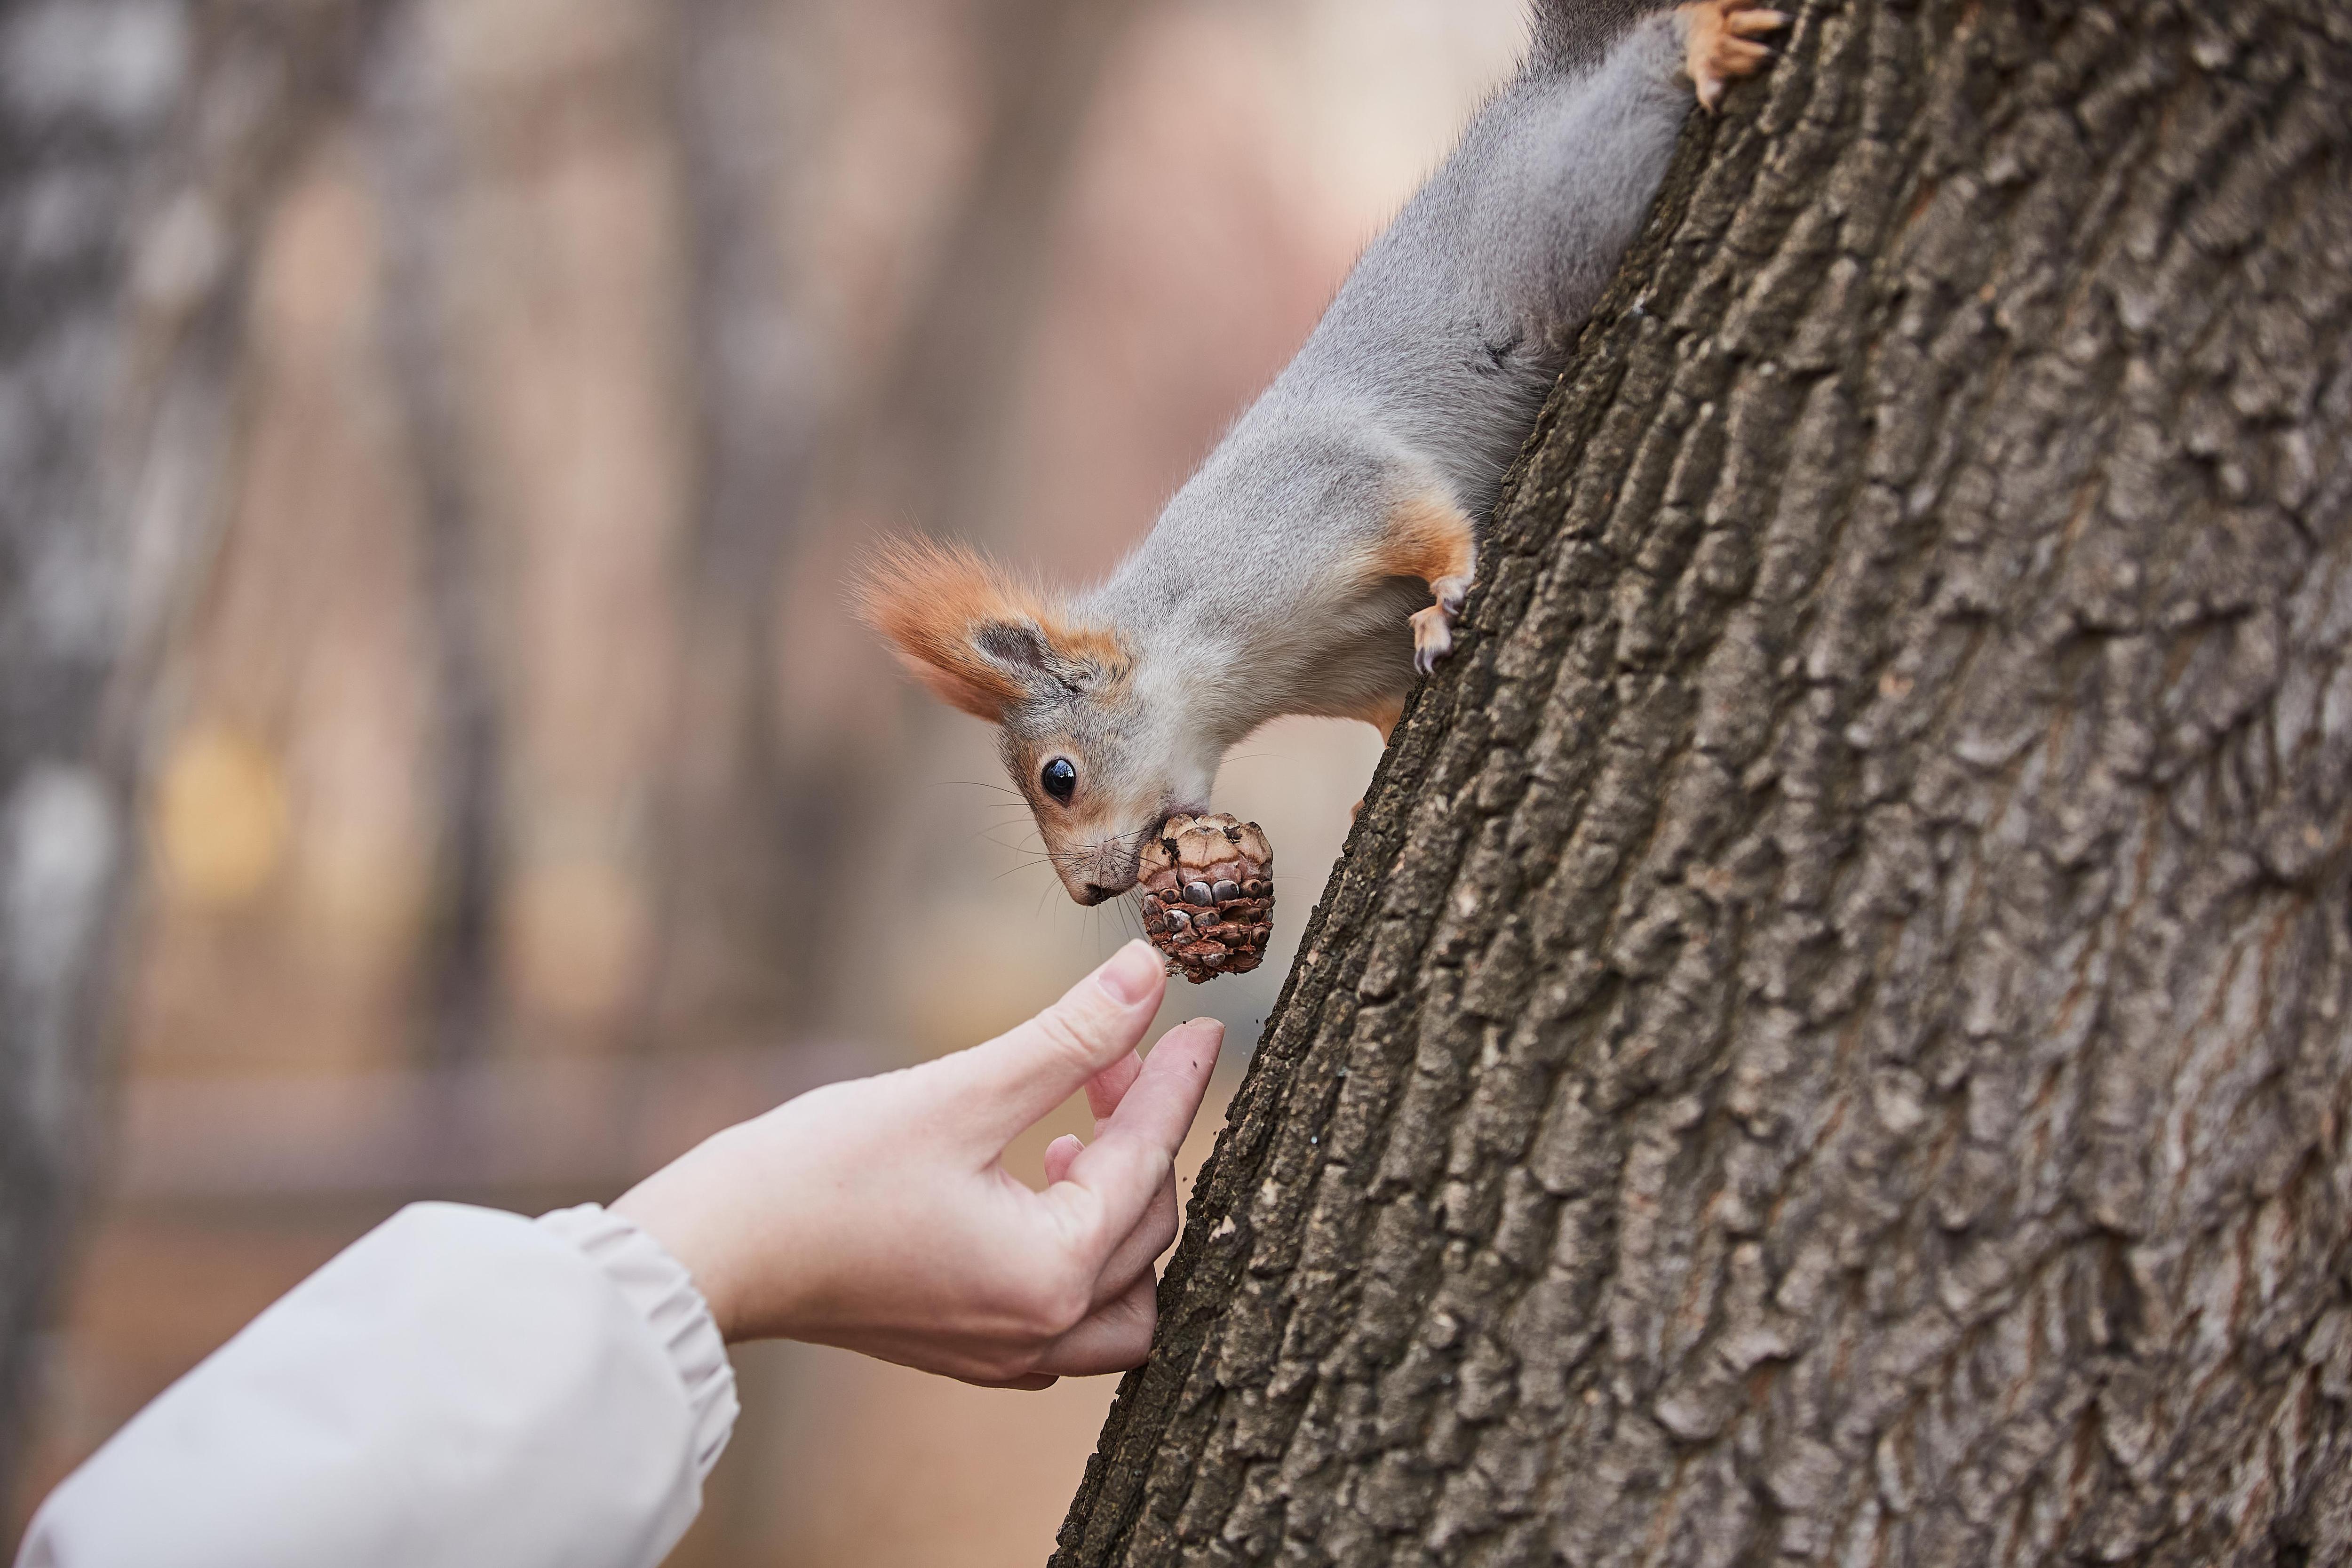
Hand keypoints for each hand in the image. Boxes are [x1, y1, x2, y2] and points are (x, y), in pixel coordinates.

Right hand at [611, 940, 1223, 1387]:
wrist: (713, 1254)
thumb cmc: (821, 1174)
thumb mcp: (960, 1091)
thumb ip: (1068, 1037)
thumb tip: (1149, 974)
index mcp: (1050, 1273)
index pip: (1147, 1159)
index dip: (1176, 1078)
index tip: (1201, 1022)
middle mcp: (1041, 1332)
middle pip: (1146, 1226)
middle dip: (1140, 1132)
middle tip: (1110, 1055)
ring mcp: (1005, 1353)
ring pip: (1122, 1291)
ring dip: (1121, 1207)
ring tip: (1075, 1131)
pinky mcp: (968, 1349)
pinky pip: (1070, 1314)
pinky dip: (1081, 1250)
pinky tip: (1040, 1182)